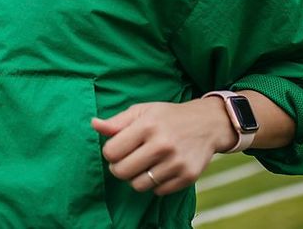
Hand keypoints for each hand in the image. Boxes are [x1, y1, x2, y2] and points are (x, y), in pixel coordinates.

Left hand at [91, 97, 236, 195]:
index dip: (110, 152)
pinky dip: (155, 184)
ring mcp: (176, 162)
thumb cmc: (168, 117)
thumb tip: (94, 124)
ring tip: (142, 166)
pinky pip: (158, 191)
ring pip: (138, 185)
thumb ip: (116, 122)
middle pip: (122, 172)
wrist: (207, 124)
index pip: (111, 152)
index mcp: (147, 126)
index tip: (117, 148)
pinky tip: (159, 169)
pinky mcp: (188, 176)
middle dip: (118, 168)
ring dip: (135, 178)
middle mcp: (162, 144)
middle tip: (125, 161)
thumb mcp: (142, 111)